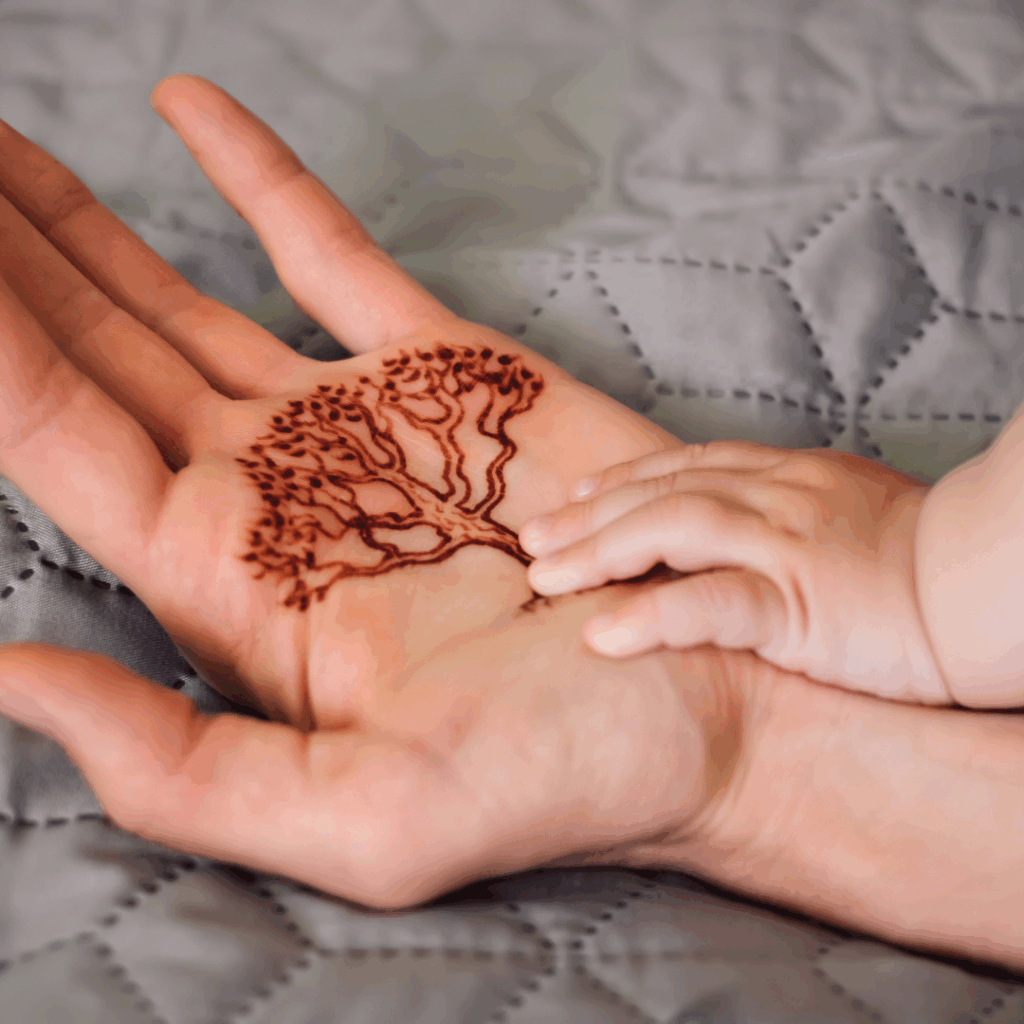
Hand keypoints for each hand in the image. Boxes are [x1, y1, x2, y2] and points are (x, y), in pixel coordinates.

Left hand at [0, 74, 679, 899]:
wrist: (705, 702)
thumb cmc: (562, 774)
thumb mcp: (371, 819)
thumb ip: (182, 768)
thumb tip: (12, 680)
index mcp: (227, 588)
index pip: (56, 441)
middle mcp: (268, 497)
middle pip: (90, 358)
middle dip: (6, 267)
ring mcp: (348, 422)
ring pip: (180, 302)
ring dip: (81, 223)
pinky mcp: (440, 369)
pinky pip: (329, 253)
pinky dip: (260, 181)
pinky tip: (185, 111)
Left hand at [520, 441, 952, 704]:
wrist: (996, 582)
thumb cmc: (930, 560)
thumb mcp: (850, 515)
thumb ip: (793, 515)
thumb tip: (749, 533)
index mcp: (789, 478)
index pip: (686, 468)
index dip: (624, 480)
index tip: (576, 494)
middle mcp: (778, 498)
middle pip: (661, 492)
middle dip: (589, 513)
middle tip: (531, 536)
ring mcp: (787, 545)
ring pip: (670, 530)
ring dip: (598, 550)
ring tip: (540, 574)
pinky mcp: (803, 601)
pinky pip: (713, 603)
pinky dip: (651, 616)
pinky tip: (600, 635)